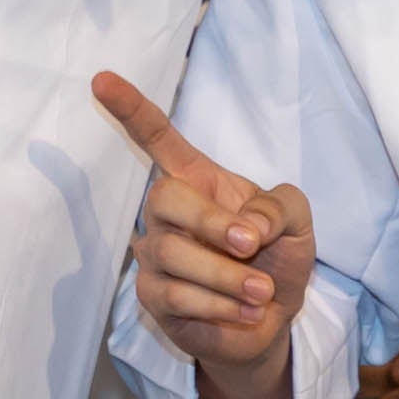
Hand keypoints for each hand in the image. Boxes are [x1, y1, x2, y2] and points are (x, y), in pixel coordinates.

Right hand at [95, 68, 314, 398]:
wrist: (273, 320)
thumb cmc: (278, 257)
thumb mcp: (297, 222)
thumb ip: (279, 208)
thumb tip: (246, 228)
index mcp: (198, 180)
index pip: (157, 138)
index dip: (131, 110)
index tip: (102, 79)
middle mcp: (167, 213)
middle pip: (163, 197)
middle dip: (210, 223)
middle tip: (251, 244)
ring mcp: (155, 256)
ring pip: (171, 255)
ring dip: (227, 277)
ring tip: (263, 293)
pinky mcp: (152, 299)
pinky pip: (176, 297)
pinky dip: (220, 306)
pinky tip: (247, 312)